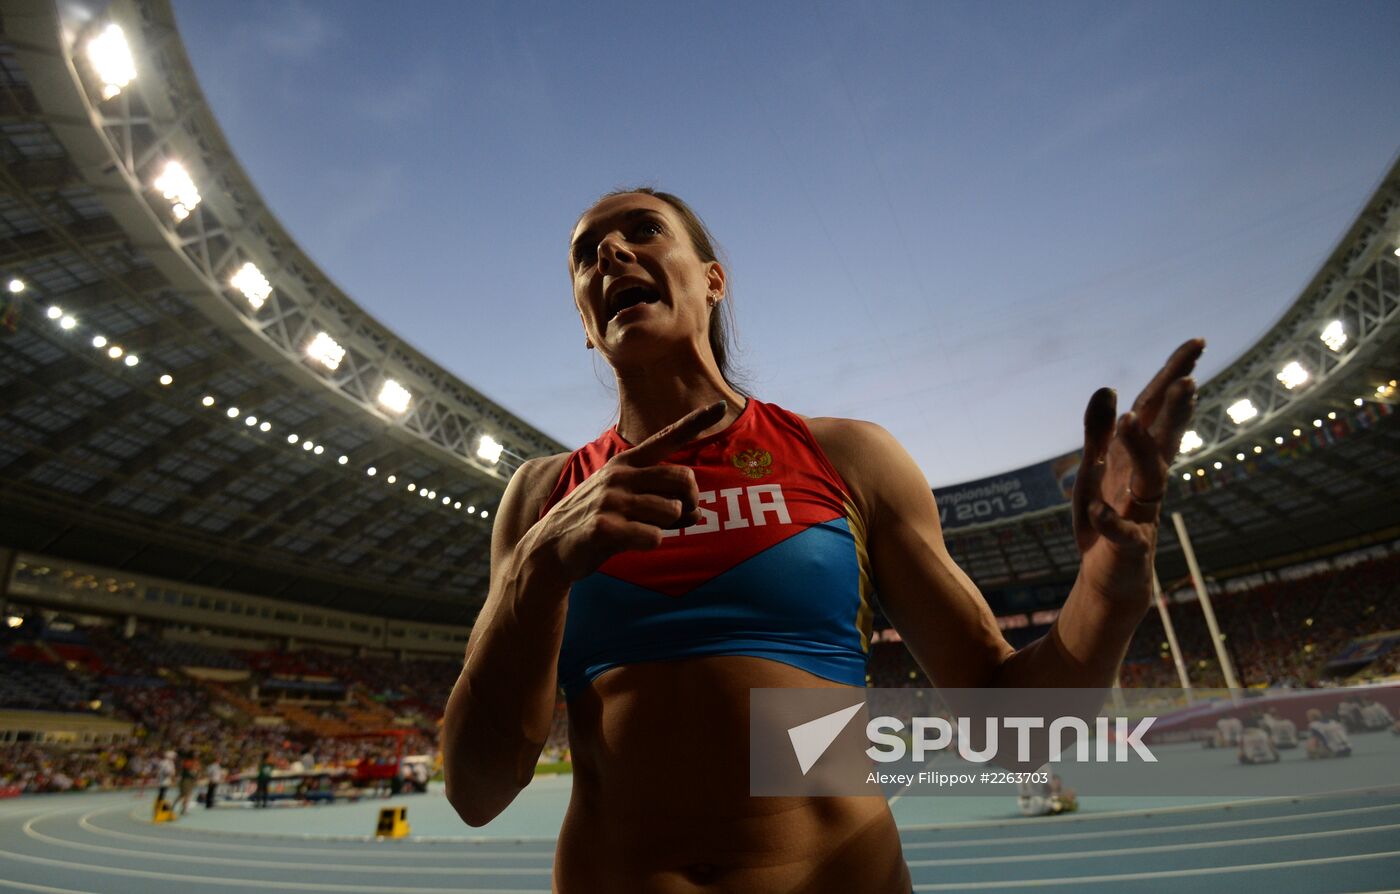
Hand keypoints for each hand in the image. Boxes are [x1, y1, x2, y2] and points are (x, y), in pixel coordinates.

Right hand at [539, 401, 726, 581]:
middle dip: (690, 501)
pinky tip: (629, 542)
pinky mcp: (604, 526)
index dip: (695, 421)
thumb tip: (699, 513)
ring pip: (672, 510)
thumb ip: (662, 503)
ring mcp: (611, 498)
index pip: (666, 437)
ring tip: (640, 530)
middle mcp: (619, 474)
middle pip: (683, 479)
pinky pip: (655, 536)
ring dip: (666, 526)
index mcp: (626, 463)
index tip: (721, 404)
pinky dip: (650, 543)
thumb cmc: (596, 525)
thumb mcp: (626, 504)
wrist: (549, 549)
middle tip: (680, 516)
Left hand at [1071, 339, 1203, 596]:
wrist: (1108, 577)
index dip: (1175, 376)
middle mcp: (1147, 482)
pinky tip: (1097, 508)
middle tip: (1189, 379)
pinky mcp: (1128, 547)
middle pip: (1166, 440)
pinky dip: (1110, 520)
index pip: (1157, 411)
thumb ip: (1099, 432)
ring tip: (1132, 419)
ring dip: (1142, 449)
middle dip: (1177, 411)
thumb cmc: (1105, 518)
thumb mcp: (1095, 469)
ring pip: (1152, 479)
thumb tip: (1108, 388)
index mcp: (1138, 458)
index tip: (1198, 343)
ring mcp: (1141, 514)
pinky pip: (1123, 533)